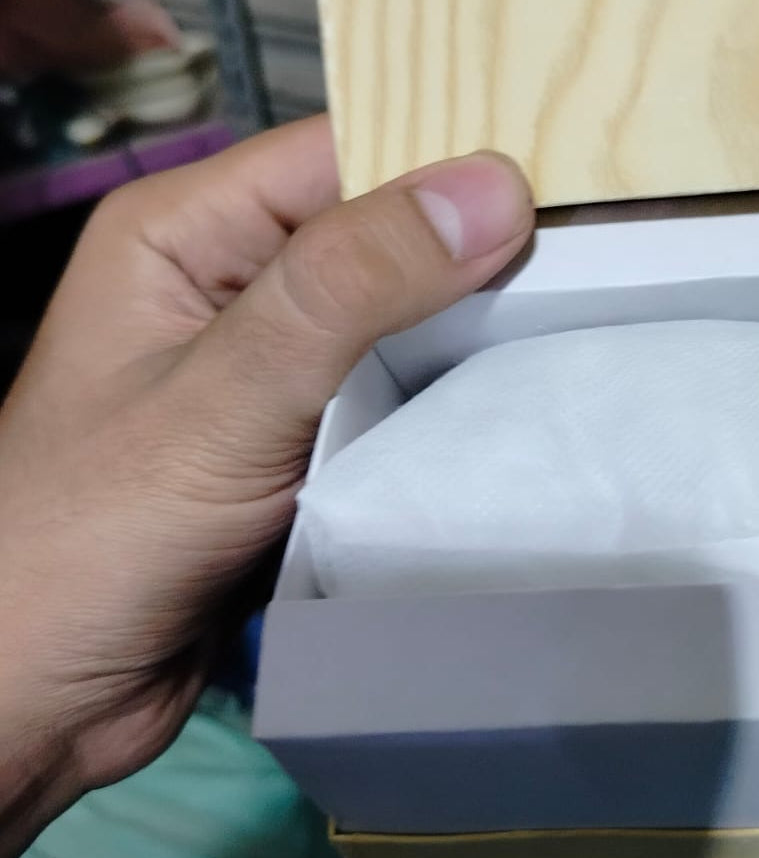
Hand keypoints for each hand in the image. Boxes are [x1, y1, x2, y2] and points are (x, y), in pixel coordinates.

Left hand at [0, 117, 533, 857]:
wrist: (34, 702)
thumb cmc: (92, 538)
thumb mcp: (223, 400)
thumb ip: (347, 289)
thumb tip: (493, 189)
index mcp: (188, 230)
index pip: (344, 154)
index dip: (450, 160)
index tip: (570, 182)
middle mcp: (235, 279)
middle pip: (382, 230)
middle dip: (477, 246)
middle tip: (602, 254)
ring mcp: (275, 362)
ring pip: (401, 313)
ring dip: (477, 322)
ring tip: (590, 313)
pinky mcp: (307, 435)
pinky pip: (399, 387)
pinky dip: (456, 391)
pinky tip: (526, 390)